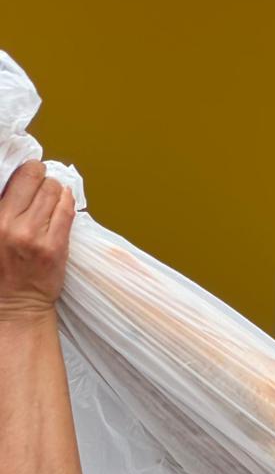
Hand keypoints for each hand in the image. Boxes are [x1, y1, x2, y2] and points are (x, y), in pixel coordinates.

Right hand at [0, 161, 74, 315]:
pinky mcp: (55, 247)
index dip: (27, 170)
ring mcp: (35, 236)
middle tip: (43, 184)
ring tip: (52, 197)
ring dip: (57, 190)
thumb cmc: (4, 269)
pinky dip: (67, 201)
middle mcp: (11, 224)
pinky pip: (67, 211)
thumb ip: (5, 209)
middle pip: (37, 179)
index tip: (30, 173)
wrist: (17, 302)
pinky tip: (64, 202)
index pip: (17, 177)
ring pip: (54, 192)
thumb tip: (20, 181)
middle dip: (43, 178)